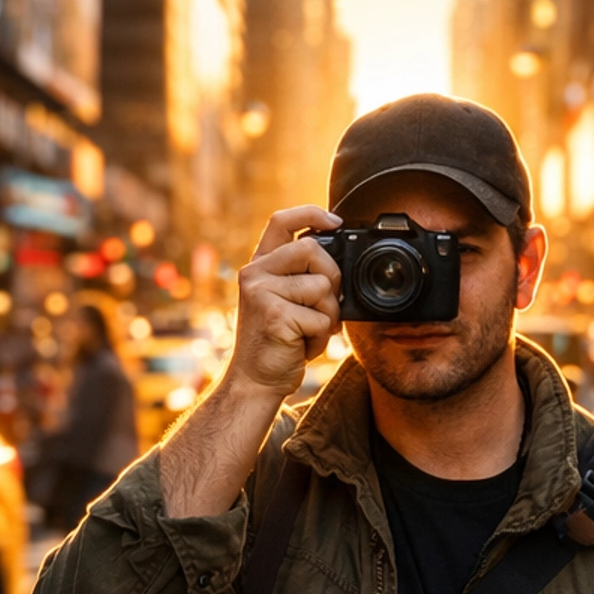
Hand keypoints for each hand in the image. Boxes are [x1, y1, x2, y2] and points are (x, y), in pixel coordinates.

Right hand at [226, 206, 342, 404]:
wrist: (254, 381)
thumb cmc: (276, 342)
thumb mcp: (282, 301)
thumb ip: (299, 277)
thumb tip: (338, 261)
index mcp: (259, 266)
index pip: (281, 221)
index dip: (311, 213)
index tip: (336, 222)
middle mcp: (255, 274)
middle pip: (312, 249)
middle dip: (332, 277)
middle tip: (325, 305)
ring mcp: (261, 293)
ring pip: (321, 287)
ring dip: (327, 315)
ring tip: (308, 331)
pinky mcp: (274, 315)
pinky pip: (320, 318)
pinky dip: (321, 338)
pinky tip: (303, 346)